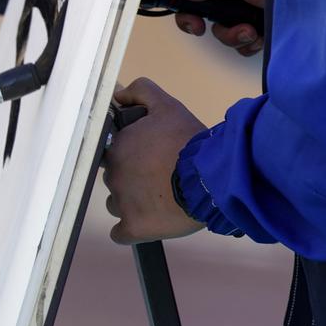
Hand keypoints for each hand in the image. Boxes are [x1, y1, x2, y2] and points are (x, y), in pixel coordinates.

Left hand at [103, 78, 206, 244]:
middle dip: (133, 178)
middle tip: (161, 176)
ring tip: (160, 198)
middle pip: (116, 178)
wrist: (212, 179)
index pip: (115, 154)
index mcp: (117, 147)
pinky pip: (121, 233)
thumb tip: (118, 94)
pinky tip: (149, 220)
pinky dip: (132, 229)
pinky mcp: (133, 227)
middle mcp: (112, 175)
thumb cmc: (190, 143)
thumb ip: (140, 92)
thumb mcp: (168, 106)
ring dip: (133, 203)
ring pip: (117, 204)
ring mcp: (121, 203)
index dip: (134, 156)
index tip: (153, 159)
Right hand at [170, 0, 265, 56]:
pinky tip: (259, 37)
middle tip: (199, 29)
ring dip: (230, 35)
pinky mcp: (256, 26)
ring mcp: (243, 7)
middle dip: (199, 21)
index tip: (172, 5)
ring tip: (249, 32)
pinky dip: (246, 43)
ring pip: (219, 29)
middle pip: (198, 7)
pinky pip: (238, 41)